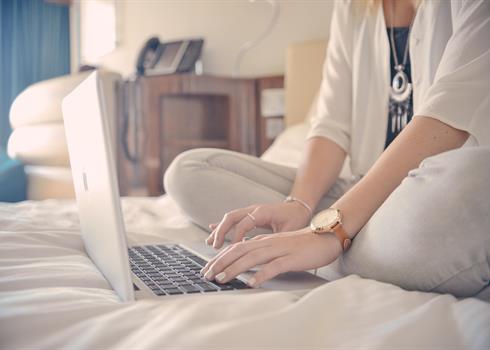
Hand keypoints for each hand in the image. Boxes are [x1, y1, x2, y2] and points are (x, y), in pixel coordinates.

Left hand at [201, 228, 342, 286]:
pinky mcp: (291, 258)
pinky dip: (261, 274)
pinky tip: (251, 283)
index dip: (220, 258)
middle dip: (220, 263)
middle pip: (239, 251)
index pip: (236, 247)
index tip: (208, 269)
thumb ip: (262, 252)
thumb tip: (246, 264)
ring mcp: (279, 249)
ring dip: (234, 269)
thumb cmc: (302, 245)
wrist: (326, 237)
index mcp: (264, 241)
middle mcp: (268, 243)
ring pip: (252, 258)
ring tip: (221, 279)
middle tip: (207, 275)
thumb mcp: (278, 247)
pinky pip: (274, 266)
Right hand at [206, 202, 311, 248]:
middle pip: (231, 217)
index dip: (237, 236)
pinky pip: (233, 219)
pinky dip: (222, 226)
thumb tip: (267, 253)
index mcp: (263, 212)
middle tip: (214, 247)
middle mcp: (254, 209)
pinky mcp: (249, 215)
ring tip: (210, 243)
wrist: (299, 207)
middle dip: (221, 232)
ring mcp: (250, 211)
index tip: (233, 249)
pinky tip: (212, 230)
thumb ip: (277, 239)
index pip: (244, 223)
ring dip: (219, 230)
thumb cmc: (296, 218)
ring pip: (229, 218)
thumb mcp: (289, 230)